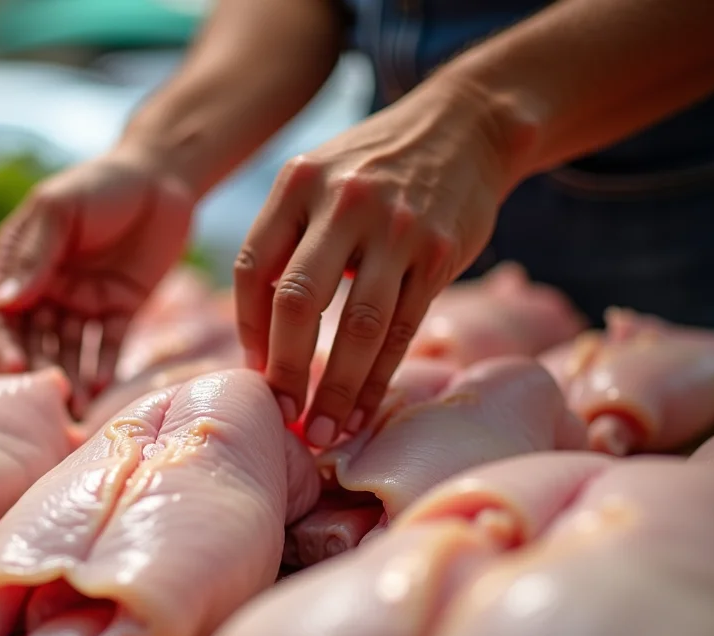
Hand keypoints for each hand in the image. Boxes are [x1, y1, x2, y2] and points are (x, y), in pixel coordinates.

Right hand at [0, 146, 195, 408]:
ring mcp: (84, 303)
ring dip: (71, 377)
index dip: (6, 342)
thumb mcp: (59, 209)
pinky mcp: (120, 311)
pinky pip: (109, 345)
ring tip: (76, 407)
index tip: (14, 368)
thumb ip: (34, 254)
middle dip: (40, 369)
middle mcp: (48, 289)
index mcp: (21, 263)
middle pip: (36, 338)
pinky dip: (104, 366)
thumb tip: (2, 302)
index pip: (4, 311)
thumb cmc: (99, 184)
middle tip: (48, 397)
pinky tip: (101, 388)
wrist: (160, 177)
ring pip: (70, 348)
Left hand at [233, 76, 525, 446]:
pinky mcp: (439, 252)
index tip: (254, 374)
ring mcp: (396, 227)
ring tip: (322, 432)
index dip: (248, 332)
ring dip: (335, 389)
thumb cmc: (376, 169)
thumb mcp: (319, 178)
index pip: (253, 269)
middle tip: (281, 418)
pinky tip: (362, 409)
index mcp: (298, 183)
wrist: (465, 125)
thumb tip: (260, 338)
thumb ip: (286, 239)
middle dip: (284, 370)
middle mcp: (342, 201)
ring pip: (356, 326)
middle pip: (297, 301)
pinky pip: (402, 329)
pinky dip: (378, 378)